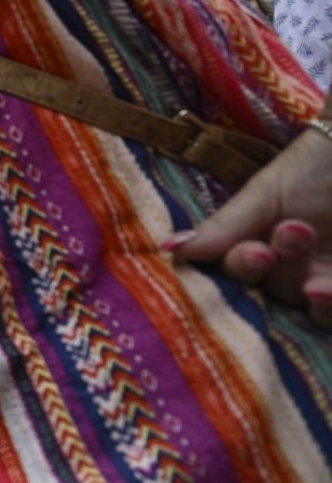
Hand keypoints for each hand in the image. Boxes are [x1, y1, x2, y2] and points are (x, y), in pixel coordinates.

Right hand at [170, 128, 331, 327]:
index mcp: (259, 249)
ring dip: (319, 301)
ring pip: (316, 314)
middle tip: (294, 232)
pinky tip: (331, 291)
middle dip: (286, 270)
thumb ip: (223, 226)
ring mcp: (329, 282)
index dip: (244, 268)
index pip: (239, 272)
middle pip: (277, 294)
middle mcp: (294, 271)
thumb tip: (168, 248)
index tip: (258, 251)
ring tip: (320, 286)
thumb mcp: (264, 194)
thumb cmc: (312, 169)